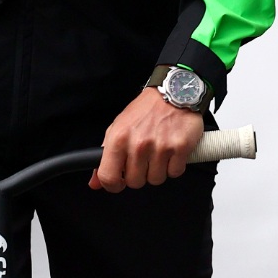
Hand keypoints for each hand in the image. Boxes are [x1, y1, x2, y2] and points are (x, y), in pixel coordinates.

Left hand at [90, 87, 204, 192]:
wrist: (174, 91)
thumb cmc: (145, 110)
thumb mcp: (118, 128)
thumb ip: (105, 156)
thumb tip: (96, 183)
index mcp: (119, 139)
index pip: (109, 177)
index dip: (113, 185)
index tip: (119, 183)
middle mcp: (139, 144)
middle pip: (135, 182)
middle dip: (140, 174)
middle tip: (144, 159)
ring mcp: (161, 147)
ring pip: (156, 179)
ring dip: (158, 170)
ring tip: (159, 153)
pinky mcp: (181, 147)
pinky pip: (175, 172)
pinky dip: (175, 165)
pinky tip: (172, 152)